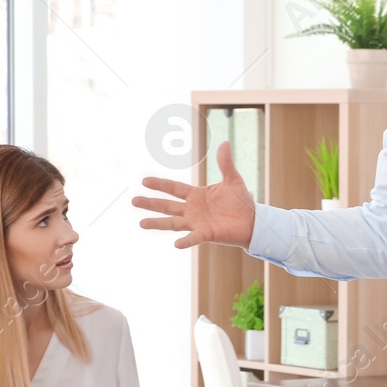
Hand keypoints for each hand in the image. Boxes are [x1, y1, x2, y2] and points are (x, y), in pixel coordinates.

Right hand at [132, 141, 257, 248]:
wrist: (253, 221)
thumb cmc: (241, 202)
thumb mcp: (233, 180)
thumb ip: (225, 163)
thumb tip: (225, 143)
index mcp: (196, 195)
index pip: (174, 188)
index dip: (160, 184)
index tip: (144, 181)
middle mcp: (192, 209)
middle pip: (167, 205)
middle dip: (151, 203)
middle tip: (133, 200)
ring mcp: (197, 223)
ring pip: (173, 222)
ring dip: (158, 223)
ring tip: (142, 222)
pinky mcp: (206, 234)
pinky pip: (194, 238)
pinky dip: (186, 241)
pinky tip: (176, 243)